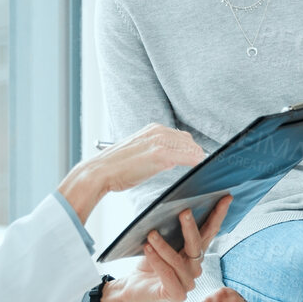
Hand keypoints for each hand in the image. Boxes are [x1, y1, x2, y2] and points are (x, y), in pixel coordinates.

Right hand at [58, 123, 204, 221]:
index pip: (181, 136)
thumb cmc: (116, 167)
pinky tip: (199, 169)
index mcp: (152, 129)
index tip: (195, 160)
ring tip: (202, 170)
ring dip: (198, 159)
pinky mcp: (160, 154)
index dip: (190, 150)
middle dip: (195, 154)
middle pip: (188, 140)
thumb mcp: (139, 152)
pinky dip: (197, 162)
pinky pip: (188, 157)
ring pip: (191, 147)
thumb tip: (170, 159)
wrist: (99, 172)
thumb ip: (154, 151)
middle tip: (200, 167)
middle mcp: (157, 131)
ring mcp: (159, 142)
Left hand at [102, 196, 231, 301]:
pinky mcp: (177, 295)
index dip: (218, 216)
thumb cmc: (148, 263)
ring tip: (151, 234)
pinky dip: (157, 261)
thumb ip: (169, 230)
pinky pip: (168, 275)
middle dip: (190, 228)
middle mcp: (195, 268)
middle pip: (197, 245)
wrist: (133, 288)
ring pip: (179, 261)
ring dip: (164, 246)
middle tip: (184, 212)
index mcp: (194, 253)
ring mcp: (188, 283)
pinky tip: (147, 249)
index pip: (209, 232)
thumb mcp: (159, 242)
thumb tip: (173, 207)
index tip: (226, 198)